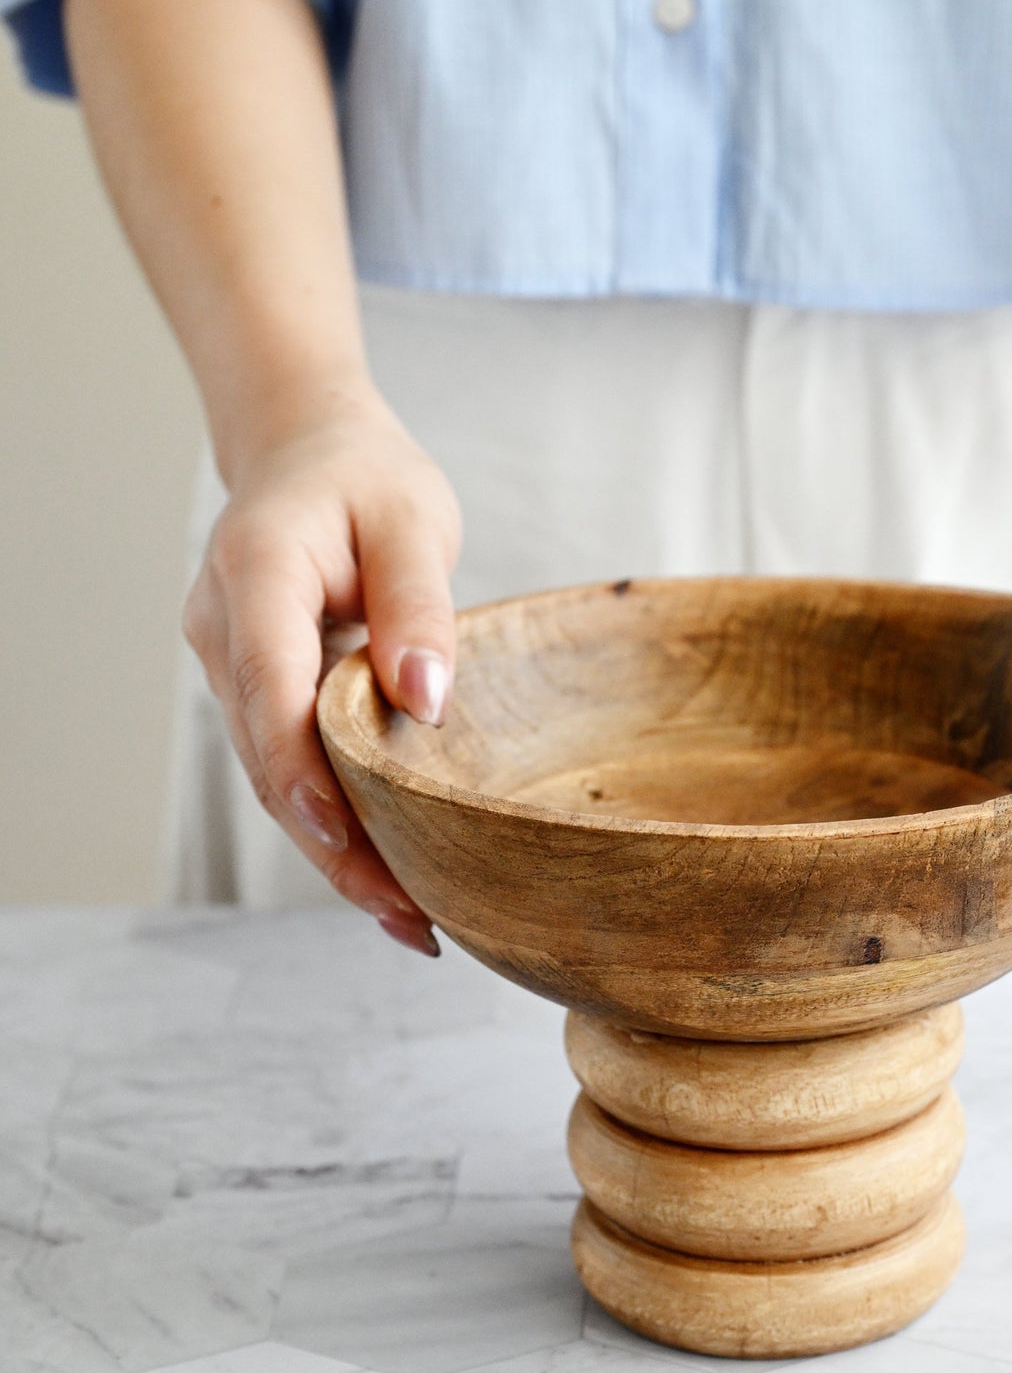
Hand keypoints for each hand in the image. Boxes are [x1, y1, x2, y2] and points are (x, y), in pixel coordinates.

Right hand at [181, 383, 461, 951]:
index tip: (347, 836)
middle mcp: (223, 629)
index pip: (270, 686)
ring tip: (411, 920)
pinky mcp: (253, 691)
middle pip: (269, 756)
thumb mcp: (413, 519)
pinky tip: (388, 874)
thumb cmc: (366, 479)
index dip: (304, 771)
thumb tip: (426, 702)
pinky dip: (334, 820)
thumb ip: (419, 606)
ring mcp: (228, 666)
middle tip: (410, 917)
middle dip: (334, 844)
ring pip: (275, 777)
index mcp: (256, 572)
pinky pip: (289, 765)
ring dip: (337, 850)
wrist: (307, 451)